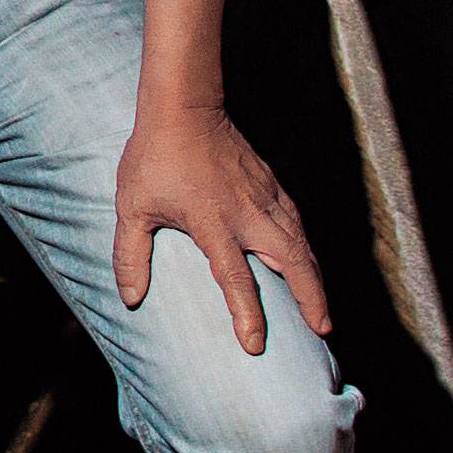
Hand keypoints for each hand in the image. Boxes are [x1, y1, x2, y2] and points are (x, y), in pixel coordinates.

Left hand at [111, 108, 329, 354]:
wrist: (183, 107)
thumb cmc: (154, 157)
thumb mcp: (132, 207)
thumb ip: (130, 255)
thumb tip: (130, 298)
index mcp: (213, 223)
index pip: (236, 278)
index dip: (247, 315)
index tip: (255, 345)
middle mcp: (247, 213)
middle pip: (292, 262)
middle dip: (311, 298)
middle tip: (322, 330)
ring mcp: (264, 196)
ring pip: (301, 243)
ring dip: (315, 277)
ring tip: (322, 309)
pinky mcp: (271, 183)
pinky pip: (296, 222)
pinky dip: (307, 247)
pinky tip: (307, 261)